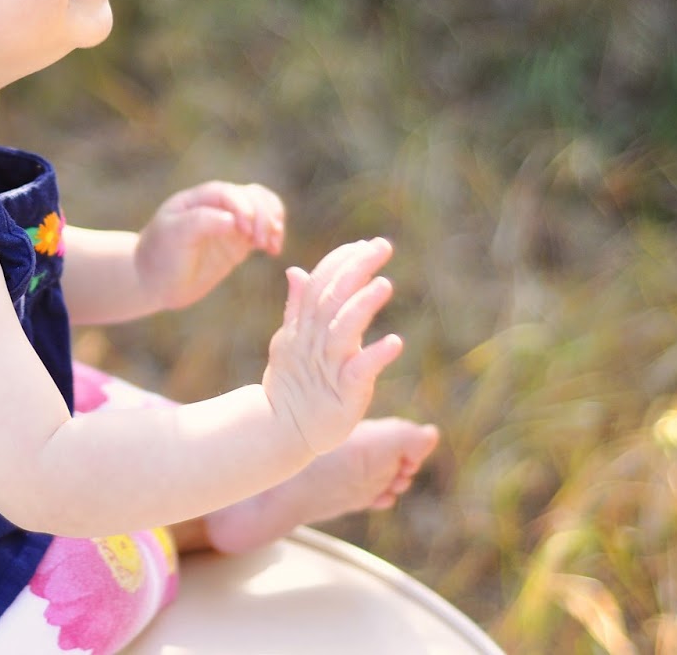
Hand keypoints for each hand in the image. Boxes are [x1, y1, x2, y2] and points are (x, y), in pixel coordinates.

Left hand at [134, 181, 285, 311]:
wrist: (156, 282)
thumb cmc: (159, 257)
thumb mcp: (172, 237)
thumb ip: (199, 222)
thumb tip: (231, 220)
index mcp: (197, 199)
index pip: (228, 193)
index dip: (242, 207)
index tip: (243, 231)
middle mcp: (216, 206)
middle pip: (251, 197)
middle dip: (261, 216)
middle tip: (260, 242)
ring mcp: (230, 223)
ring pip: (263, 208)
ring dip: (272, 221)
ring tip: (270, 244)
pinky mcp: (239, 241)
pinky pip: (263, 229)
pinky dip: (274, 234)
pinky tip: (273, 249)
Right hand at [262, 238, 401, 458]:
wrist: (281, 432)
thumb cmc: (292, 386)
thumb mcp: (289, 342)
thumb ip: (296, 307)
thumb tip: (296, 270)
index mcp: (301, 328)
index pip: (317, 285)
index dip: (338, 262)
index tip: (363, 244)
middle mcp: (313, 343)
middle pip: (331, 298)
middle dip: (355, 269)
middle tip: (382, 246)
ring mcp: (327, 368)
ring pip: (343, 330)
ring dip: (363, 305)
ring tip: (384, 284)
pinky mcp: (343, 395)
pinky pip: (359, 372)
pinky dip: (376, 356)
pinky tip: (395, 342)